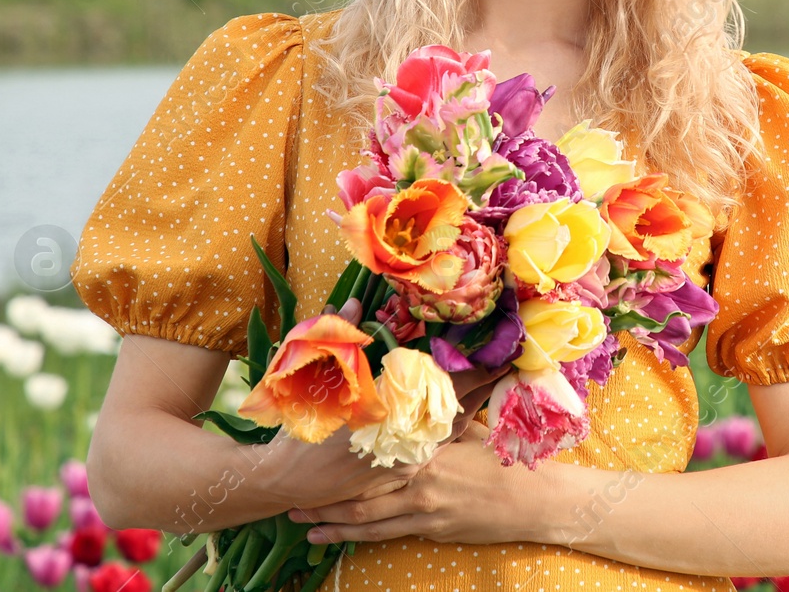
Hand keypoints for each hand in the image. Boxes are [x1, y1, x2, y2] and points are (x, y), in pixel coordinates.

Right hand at [257, 296, 510, 512]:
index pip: (445, 388)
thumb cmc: (299, 430)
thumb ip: (337, 339)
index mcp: (391, 415)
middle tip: (504, 361)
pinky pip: (436, 445)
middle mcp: (406, 441)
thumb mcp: (312, 379)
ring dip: (469, 404)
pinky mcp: (400, 472)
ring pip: (450, 429)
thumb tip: (350, 305)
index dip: (476, 370)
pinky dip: (450, 425)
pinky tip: (461, 411)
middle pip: (457, 409)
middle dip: (481, 384)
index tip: (502, 353)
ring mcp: (406, 460)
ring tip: (490, 380)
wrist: (284, 483)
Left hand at [288, 420, 549, 546]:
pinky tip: (337, 539)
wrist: (531, 499)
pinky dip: (357, 537)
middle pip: (360, 493)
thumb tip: (418, 392)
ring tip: (303, 523)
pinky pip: (386, 534)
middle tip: (290, 499)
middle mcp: (418, 481)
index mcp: (425, 451)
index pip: (373, 457)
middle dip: (324, 498)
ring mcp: (423, 510)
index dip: (339, 461)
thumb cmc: (500, 459)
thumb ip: (437, 420)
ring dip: (332, 523)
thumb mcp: (468, 430)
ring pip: (366, 519)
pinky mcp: (431, 530)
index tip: (310, 458)